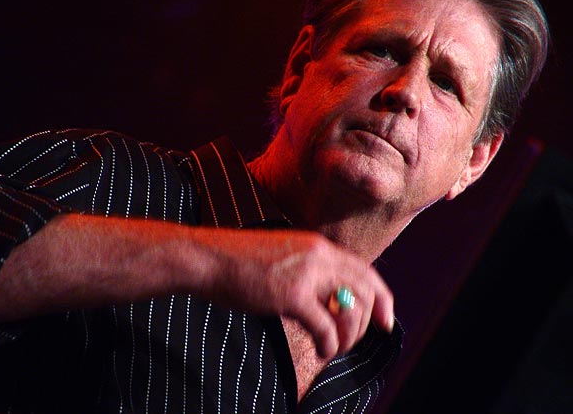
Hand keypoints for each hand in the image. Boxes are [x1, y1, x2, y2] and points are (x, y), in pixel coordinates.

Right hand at [201, 228, 394, 358]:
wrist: (209, 258)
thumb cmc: (240, 262)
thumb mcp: (284, 257)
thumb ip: (309, 271)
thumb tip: (330, 299)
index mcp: (318, 246)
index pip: (364, 270)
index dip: (382, 297)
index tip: (386, 319)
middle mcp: (319, 256)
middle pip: (365, 290)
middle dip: (369, 320)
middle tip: (354, 340)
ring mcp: (307, 274)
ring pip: (350, 309)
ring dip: (349, 336)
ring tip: (334, 347)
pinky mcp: (292, 295)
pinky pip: (327, 327)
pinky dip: (330, 344)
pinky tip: (322, 350)